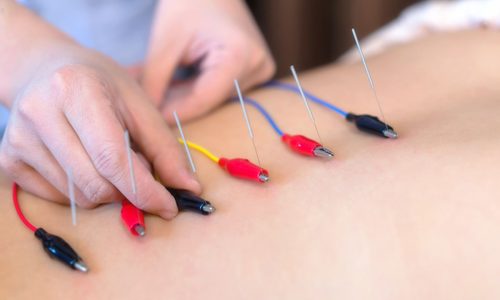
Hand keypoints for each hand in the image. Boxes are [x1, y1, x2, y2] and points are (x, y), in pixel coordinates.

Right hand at [0, 45, 200, 218]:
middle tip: (141, 177)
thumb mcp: (139, 104)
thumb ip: (165, 148)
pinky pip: (58, 199)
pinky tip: (86, 165)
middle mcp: (39, 113)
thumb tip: (188, 187)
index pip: (112, 158)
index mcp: (75, 90)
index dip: (145, 190)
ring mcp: (17, 138)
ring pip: (78, 197)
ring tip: (111, 161)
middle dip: (129, 193)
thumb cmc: (99, 84)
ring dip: (108, 192)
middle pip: (94, 184)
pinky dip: (84, 192)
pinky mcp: (8, 159)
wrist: (46, 69)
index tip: (170, 205)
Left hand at [142, 0, 274, 121]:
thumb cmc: (189, 2)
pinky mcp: (256, 72)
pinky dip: (196, 90)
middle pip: (211, 101)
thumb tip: (149, 116)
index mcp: (239, 55)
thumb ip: (155, 80)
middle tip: (147, 108)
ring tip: (157, 92)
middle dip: (177, 104)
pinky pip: (222, 91)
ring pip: (215, 99)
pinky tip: (174, 87)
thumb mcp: (166, 40)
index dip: (176, 112)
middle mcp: (258, 67)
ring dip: (185, 97)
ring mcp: (260, 70)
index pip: (204, 99)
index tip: (150, 122)